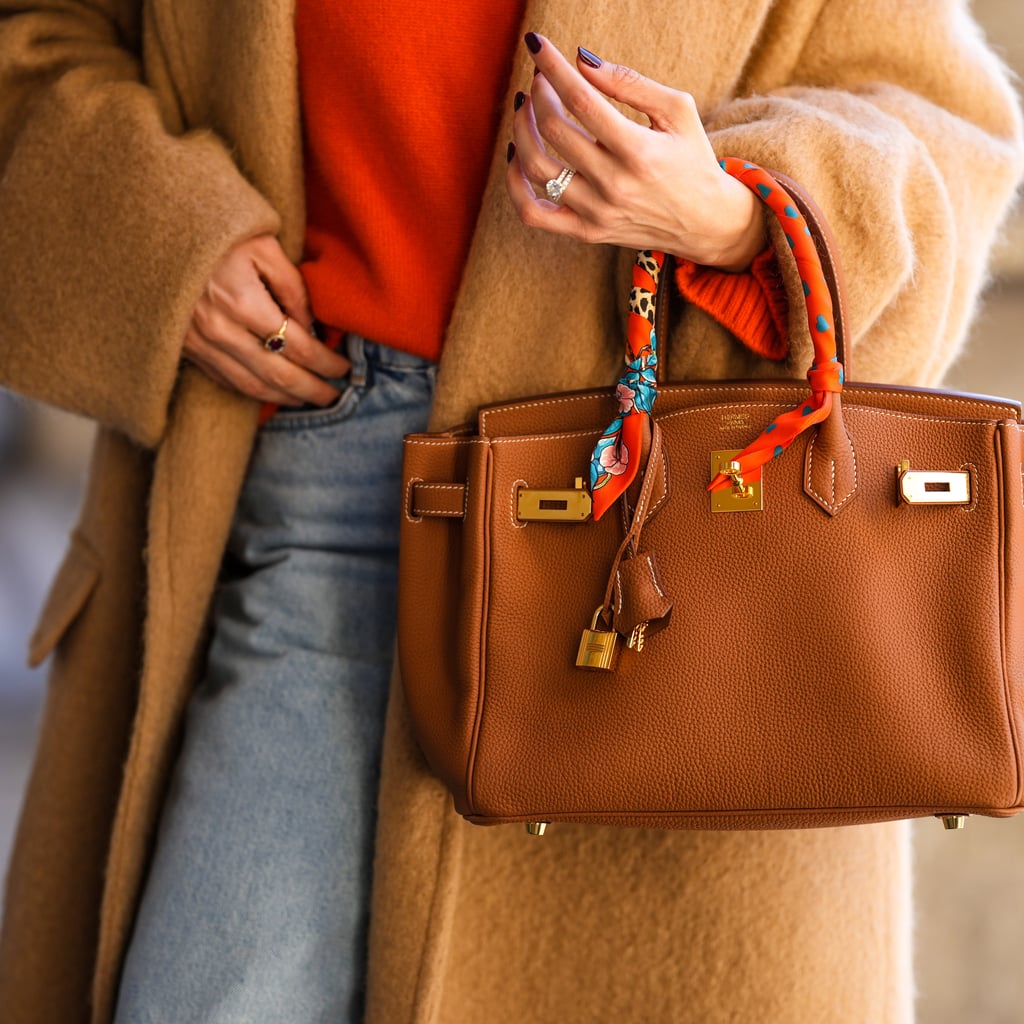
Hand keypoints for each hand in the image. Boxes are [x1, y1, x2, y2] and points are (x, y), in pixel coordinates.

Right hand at [183, 234, 350, 404]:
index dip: (326, 362)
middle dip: (313, 390)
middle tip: (337, 395)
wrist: (153, 232)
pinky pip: (227, 380)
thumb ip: (293, 288)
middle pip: (279, 375)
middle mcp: (221, 331)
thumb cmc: (216, 231)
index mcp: (243, 303)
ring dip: (285, 398)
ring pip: (252, 386)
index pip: (299, 347)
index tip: (345, 367)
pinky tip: (273, 391)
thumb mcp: (263, 246)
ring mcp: (200, 344)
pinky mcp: (187, 349)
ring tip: (310, 399)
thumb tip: (312, 326)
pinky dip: (255, 391)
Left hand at [506, 35, 765, 270]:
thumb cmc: (692, 160)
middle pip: (553, 130)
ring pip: (536, 168)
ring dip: (522, 130)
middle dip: (539, 94)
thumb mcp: (678, 112)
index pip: (581, 100)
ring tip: (526, 108)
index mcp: (638, 151)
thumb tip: (582, 62)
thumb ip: (631, 84)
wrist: (705, 223)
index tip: (537, 45)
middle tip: (540, 79)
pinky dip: (514, 185)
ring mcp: (596, 213)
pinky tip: (516, 156)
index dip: (553, 67)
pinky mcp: (586, 232)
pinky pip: (532, 213)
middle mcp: (614, 185)